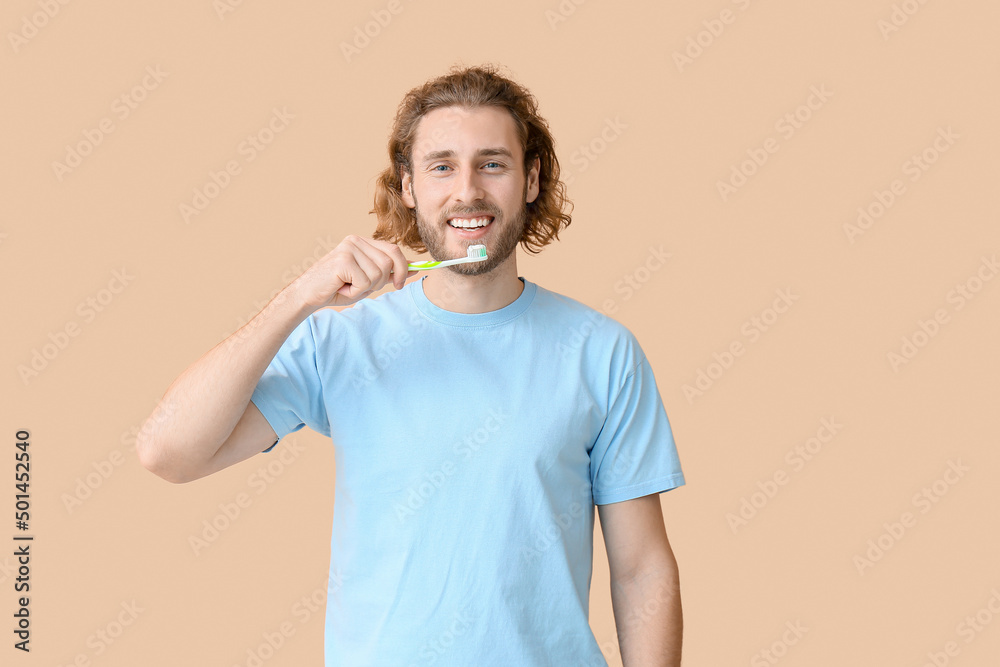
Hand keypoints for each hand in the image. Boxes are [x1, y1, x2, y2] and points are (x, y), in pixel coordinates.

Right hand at [291, 235, 417, 310]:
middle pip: (390, 262)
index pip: (394, 250)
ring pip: (378, 274)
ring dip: (366, 288)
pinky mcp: (343, 260)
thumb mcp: (367, 281)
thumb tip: (414, 269)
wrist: (308, 295)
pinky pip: (365, 282)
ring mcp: (349, 248)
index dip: (403, 267)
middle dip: (382, 281)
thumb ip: (387, 273)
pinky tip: (342, 288)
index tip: (401, 283)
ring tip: (348, 286)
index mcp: (362, 242)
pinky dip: (356, 292)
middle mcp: (356, 241)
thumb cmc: (337, 288)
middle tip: (363, 287)